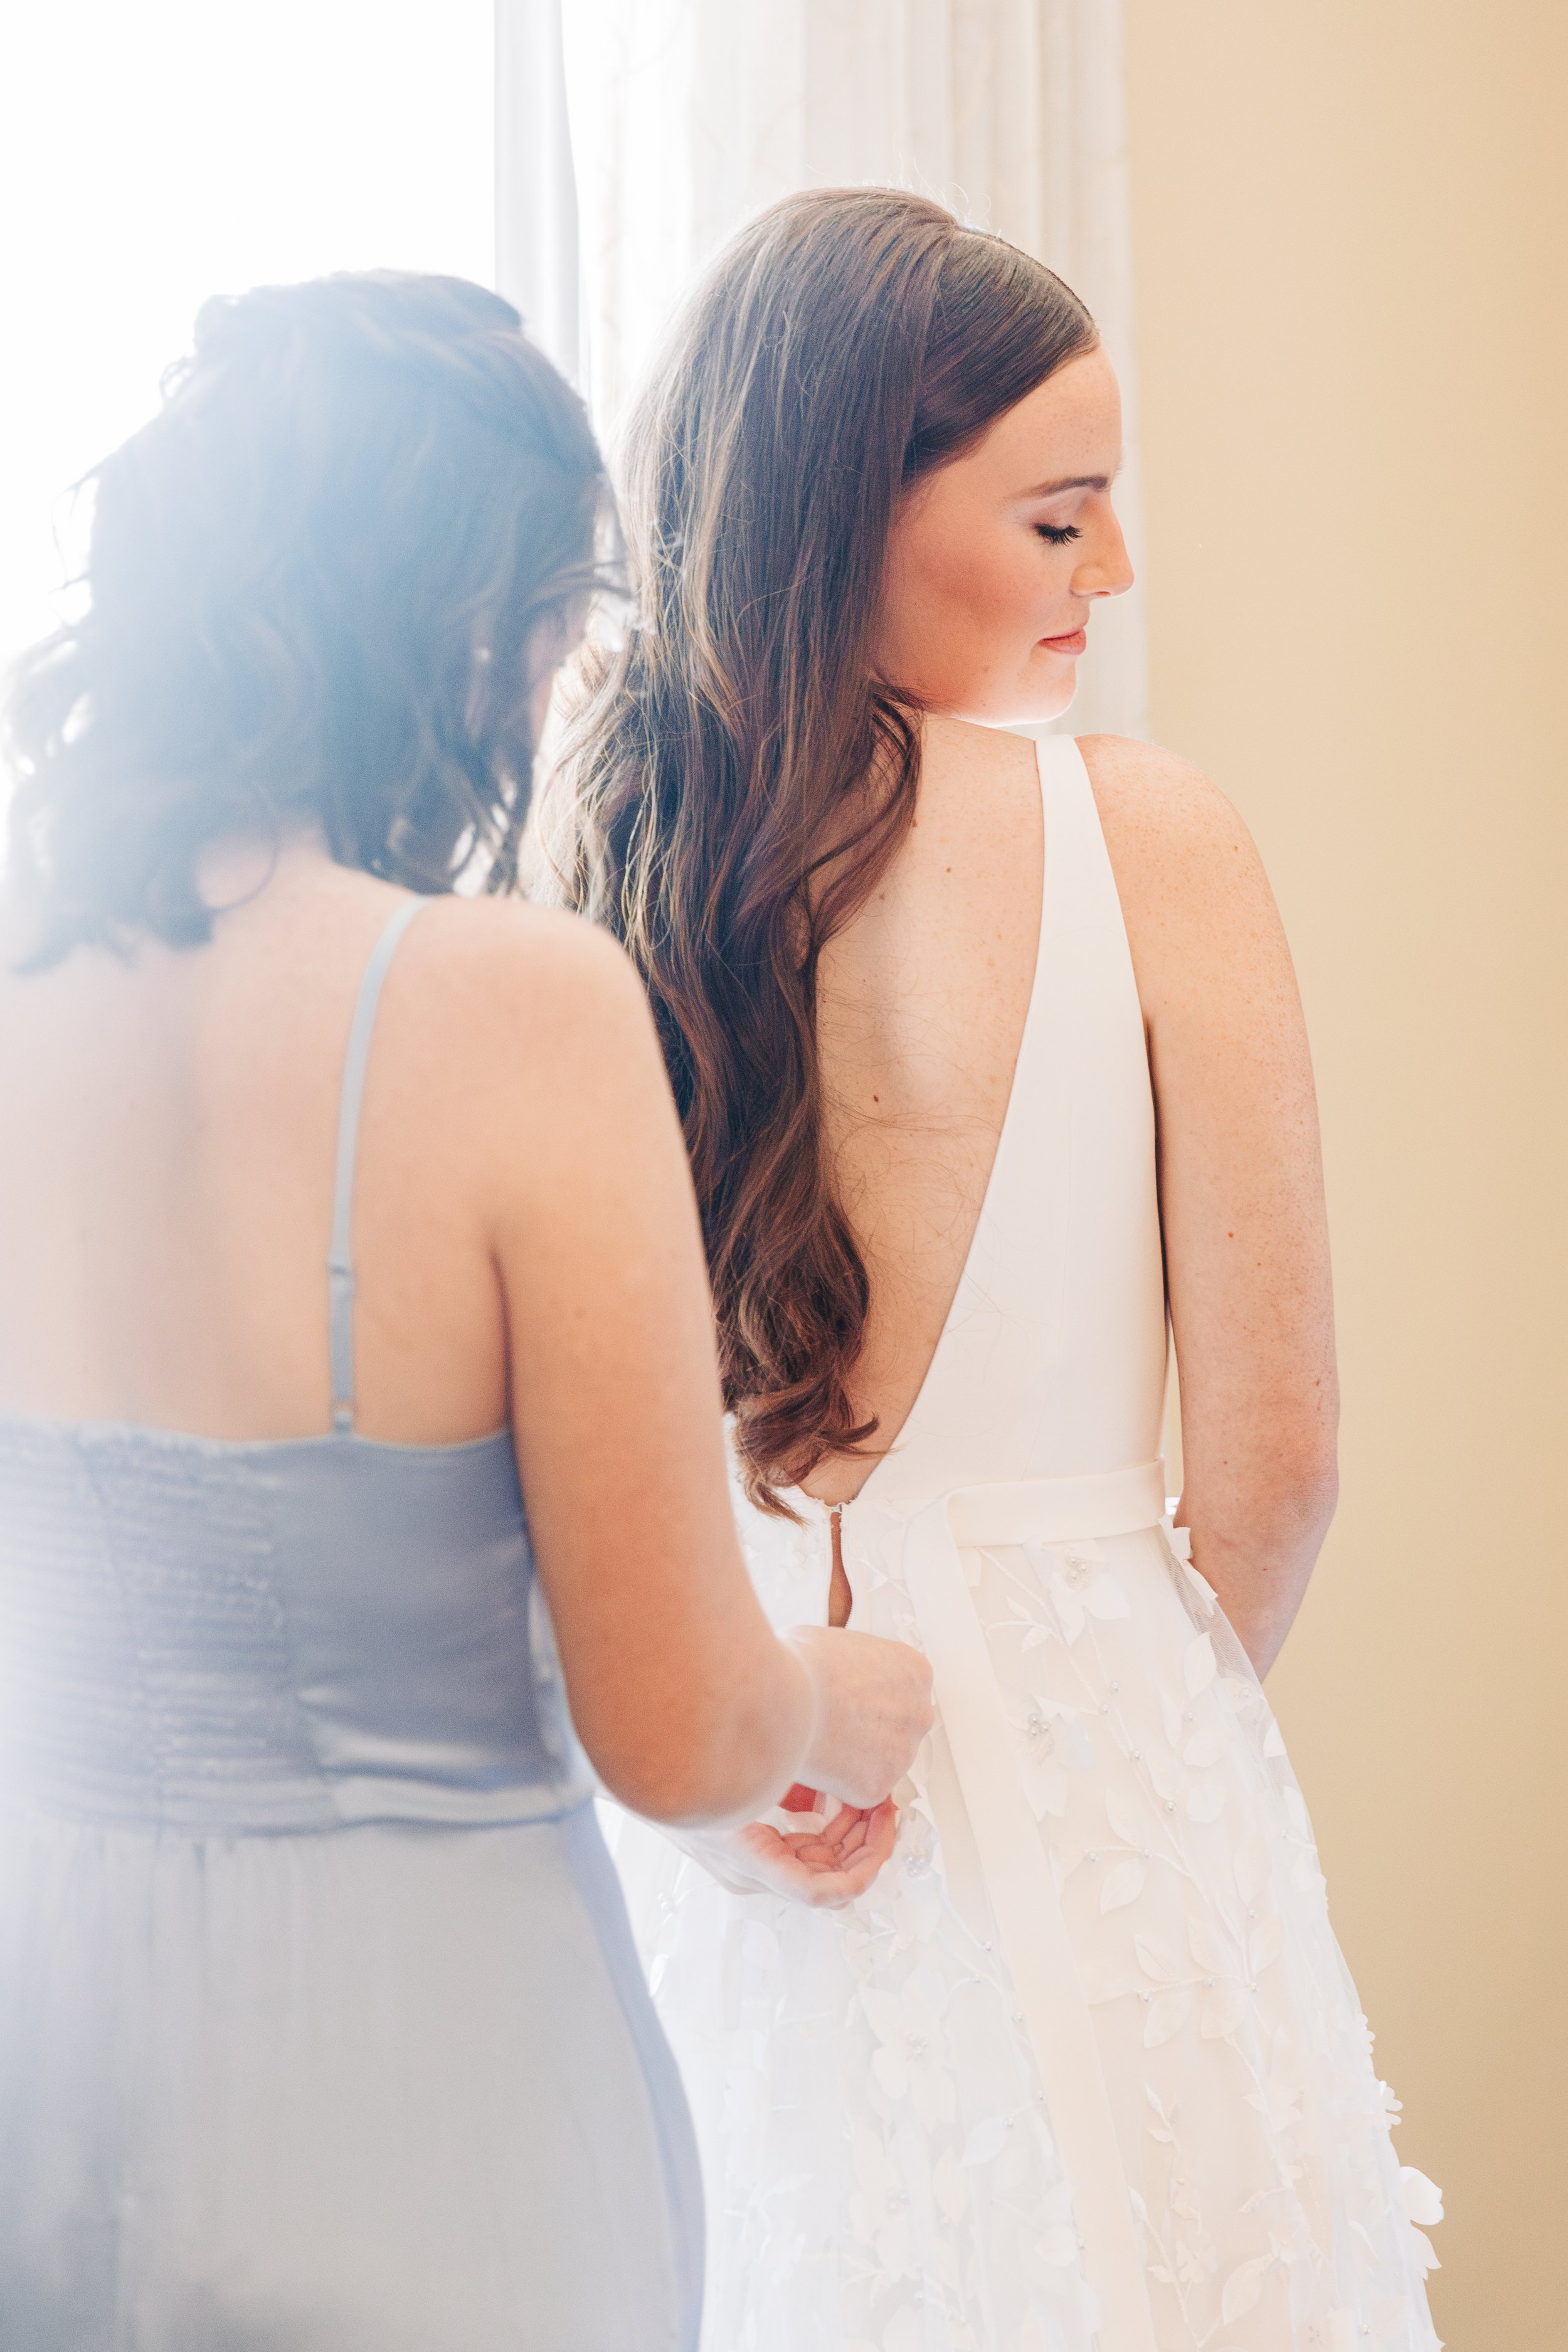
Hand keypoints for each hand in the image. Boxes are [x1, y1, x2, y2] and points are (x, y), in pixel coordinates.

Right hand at [672, 1792, 899, 1908]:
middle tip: (887, 1809)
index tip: (884, 1836)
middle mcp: (754, 1873)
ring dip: (849, 1833)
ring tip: (870, 1799)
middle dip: (864, 1845)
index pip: (818, 1891)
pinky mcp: (752, 1847)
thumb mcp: (745, 1774)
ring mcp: (753, 1863)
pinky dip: (827, 1826)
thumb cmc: (687, 1770)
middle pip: (827, 1878)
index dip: (861, 1870)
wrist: (648, 1766)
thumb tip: (831, 1784)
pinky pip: (802, 1846)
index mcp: (750, 1864)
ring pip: (819, 1862)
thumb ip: (788, 1782)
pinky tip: (841, 1798)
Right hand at [785, 1625, 934, 1808]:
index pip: (905, 1692)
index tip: (855, 1703)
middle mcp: (918, 1714)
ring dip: (858, 1759)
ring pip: (882, 1762)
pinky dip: (840, 1782)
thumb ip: (854, 1664)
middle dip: (872, 1731)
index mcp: (915, 1672)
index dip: (874, 1699)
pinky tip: (819, 1760)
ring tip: (821, 1741)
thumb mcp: (840, 1645)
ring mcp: (903, 1754)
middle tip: (839, 1726)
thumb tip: (837, 1672)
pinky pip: (860, 1788)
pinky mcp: (878, 1786)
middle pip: (900, 1729)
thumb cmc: (803, 1667)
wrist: (784, 1700)